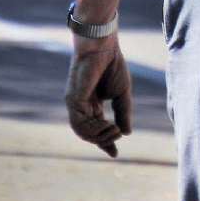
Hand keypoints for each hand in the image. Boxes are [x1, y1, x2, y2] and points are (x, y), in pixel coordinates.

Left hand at [64, 34, 132, 156]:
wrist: (103, 47)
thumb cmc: (112, 65)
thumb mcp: (122, 93)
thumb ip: (123, 112)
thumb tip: (126, 133)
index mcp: (93, 105)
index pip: (97, 129)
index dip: (105, 142)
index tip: (115, 153)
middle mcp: (82, 107)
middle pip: (88, 133)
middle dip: (104, 140)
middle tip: (118, 134)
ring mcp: (76, 104)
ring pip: (82, 132)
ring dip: (98, 136)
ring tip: (113, 129)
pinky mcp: (73, 100)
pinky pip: (78, 123)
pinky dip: (92, 129)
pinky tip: (106, 124)